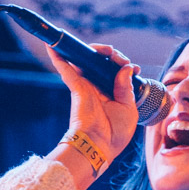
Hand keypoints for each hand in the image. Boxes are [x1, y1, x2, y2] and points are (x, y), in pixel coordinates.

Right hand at [47, 43, 139, 166]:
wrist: (99, 144)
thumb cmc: (116, 133)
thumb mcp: (129, 109)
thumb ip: (126, 87)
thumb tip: (126, 67)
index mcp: (114, 93)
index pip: (117, 72)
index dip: (124, 65)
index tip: (136, 68)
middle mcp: (99, 87)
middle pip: (102, 62)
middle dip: (112, 54)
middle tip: (119, 58)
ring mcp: (87, 86)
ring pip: (86, 60)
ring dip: (94, 49)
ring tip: (105, 49)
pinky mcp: (77, 87)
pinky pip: (65, 69)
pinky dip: (58, 56)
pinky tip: (52, 45)